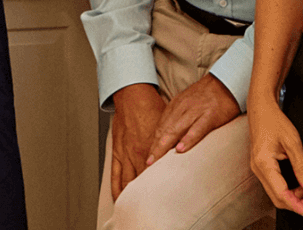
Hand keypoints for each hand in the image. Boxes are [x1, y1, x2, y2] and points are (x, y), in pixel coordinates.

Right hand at [110, 84, 165, 199]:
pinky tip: (119, 197)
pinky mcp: (116, 152)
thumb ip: (176, 140)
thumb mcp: (169, 125)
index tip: (167, 198)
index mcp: (153, 148)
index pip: (158, 174)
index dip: (162, 187)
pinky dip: (117, 187)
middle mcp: (138, 154)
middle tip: (152, 207)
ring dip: (130, 196)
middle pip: (143, 181)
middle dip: (147, 196)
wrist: (132, 95)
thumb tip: (187, 149)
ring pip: (127, 182)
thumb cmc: (151, 107)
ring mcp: (125, 154)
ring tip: (135, 208)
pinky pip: (114, 174)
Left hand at [144, 73, 239, 165]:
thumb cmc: (207, 96)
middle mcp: (182, 109)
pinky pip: (197, 128)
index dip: (153, 143)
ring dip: (165, 146)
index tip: (148, 158)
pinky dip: (188, 139)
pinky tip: (181, 149)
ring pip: (176, 130)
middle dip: (155, 148)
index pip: (161, 127)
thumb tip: (170, 138)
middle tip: (148, 164)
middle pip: (165, 130)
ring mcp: (195, 111)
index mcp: (176, 106)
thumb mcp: (188, 104)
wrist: (225, 81)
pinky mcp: (210, 115)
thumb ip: (179, 118)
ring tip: (158, 160)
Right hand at [249, 91, 302, 218]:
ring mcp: (258, 168)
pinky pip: (274, 185)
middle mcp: (257, 169)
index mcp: (264, 164)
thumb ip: (302, 166)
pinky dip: (287, 190)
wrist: (261, 108)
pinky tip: (299, 187)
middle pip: (276, 197)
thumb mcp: (293, 142)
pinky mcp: (261, 166)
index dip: (297, 205)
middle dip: (296, 204)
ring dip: (292, 197)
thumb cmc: (274, 121)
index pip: (281, 193)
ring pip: (275, 192)